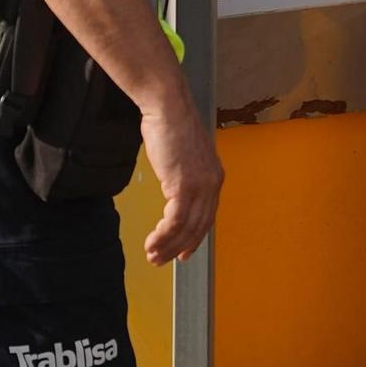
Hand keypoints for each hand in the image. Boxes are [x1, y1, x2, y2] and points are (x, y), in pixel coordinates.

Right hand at [138, 88, 223, 264]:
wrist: (168, 107)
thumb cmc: (171, 125)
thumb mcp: (184, 154)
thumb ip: (184, 173)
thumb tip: (175, 188)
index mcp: (214, 176)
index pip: (207, 216)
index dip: (194, 237)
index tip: (183, 251)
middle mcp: (212, 183)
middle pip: (198, 227)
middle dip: (179, 247)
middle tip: (162, 260)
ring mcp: (200, 185)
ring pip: (186, 228)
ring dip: (167, 246)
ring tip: (152, 255)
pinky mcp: (184, 185)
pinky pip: (174, 221)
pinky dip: (162, 236)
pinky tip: (151, 242)